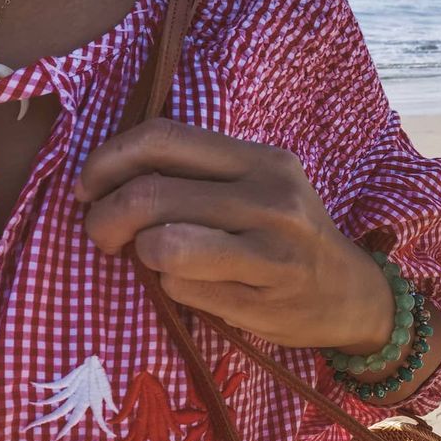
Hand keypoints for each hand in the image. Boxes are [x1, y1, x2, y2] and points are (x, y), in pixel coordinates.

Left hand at [74, 117, 395, 350]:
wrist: (352, 294)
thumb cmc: (293, 238)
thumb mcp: (263, 187)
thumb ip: (202, 174)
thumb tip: (111, 178)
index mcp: (262, 161)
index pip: (163, 139)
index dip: (108, 160)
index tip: (88, 186)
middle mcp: (270, 199)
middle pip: (151, 196)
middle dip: (104, 218)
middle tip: (101, 234)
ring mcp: (269, 253)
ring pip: (162, 247)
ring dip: (141, 254)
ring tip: (151, 258)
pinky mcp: (262, 301)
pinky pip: (182, 289)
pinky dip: (171, 287)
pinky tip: (195, 286)